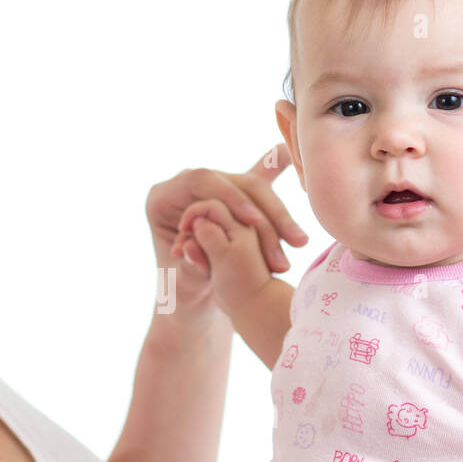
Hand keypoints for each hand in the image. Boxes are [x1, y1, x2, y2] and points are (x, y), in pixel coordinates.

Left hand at [144, 145, 306, 327]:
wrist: (193, 302)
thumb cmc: (182, 296)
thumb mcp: (182, 288)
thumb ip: (189, 270)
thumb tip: (196, 252)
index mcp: (162, 199)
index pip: (200, 181)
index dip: (229, 197)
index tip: (254, 221)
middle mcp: (186, 186)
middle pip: (233, 182)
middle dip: (265, 210)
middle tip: (290, 239)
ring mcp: (212, 190)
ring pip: (253, 188)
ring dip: (280, 216)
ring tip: (300, 242)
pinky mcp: (234, 198)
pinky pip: (259, 182)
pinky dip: (276, 175)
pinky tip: (292, 159)